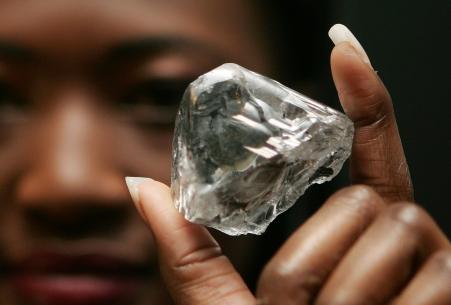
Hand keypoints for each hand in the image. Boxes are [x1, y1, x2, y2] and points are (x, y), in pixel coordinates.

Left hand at [126, 27, 449, 304]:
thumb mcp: (223, 303)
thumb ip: (188, 247)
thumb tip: (142, 186)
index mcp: (355, 230)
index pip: (366, 152)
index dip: (361, 99)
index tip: (345, 47)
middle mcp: (404, 233)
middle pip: (362, 203)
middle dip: (314, 259)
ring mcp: (436, 258)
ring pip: (386, 233)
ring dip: (339, 291)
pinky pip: (426, 273)